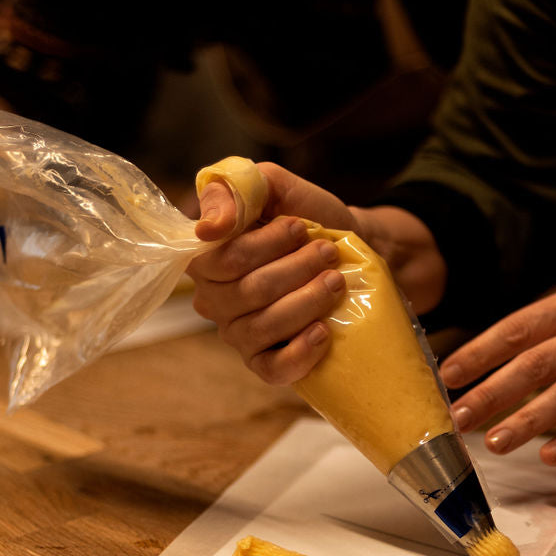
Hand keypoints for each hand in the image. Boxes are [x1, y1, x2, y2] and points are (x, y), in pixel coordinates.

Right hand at [188, 161, 355, 384]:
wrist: (349, 248)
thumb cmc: (306, 216)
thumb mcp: (274, 186)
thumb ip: (236, 190)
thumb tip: (208, 229)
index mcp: (207, 259)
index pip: (222, 260)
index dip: (265, 244)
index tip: (300, 226)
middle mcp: (214, 300)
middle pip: (248, 292)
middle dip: (296, 269)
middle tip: (328, 254)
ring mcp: (238, 335)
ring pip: (262, 327)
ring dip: (306, 302)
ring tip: (336, 282)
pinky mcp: (264, 363)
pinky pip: (272, 369)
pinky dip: (300, 352)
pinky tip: (324, 331)